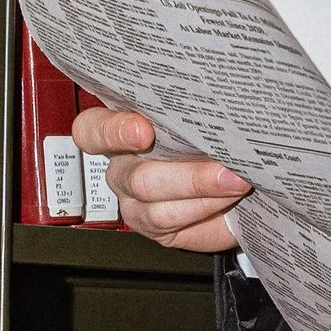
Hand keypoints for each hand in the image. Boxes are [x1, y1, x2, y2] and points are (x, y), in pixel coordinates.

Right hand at [71, 103, 250, 254]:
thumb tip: (220, 106)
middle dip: (186, 173)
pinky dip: (204, 206)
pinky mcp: (149, 225)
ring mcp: (132, 198)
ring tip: (236, 181)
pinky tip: (228, 196)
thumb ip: (195, 112)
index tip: (144, 131)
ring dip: (201, 190)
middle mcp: (122, 164)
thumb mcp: (201, 119)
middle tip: (223, 165)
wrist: (238, 181)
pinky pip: (167, 220)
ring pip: (152, 202)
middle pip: (133, 175)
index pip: (92, 129)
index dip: (112, 131)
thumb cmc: (214, 142)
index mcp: (123, 126)